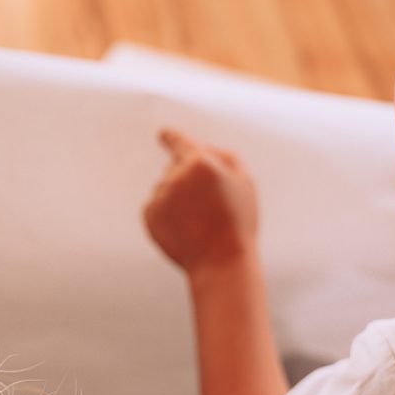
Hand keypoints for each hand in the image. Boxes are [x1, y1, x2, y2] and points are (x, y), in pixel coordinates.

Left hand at [144, 128, 258, 272]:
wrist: (220, 261)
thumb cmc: (237, 222)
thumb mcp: (244, 183)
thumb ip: (226, 157)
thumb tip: (205, 148)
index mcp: (200, 163)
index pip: (179, 143)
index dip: (171, 137)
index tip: (164, 134)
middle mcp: (175, 176)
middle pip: (175, 167)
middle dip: (187, 179)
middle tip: (208, 204)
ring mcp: (160, 196)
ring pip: (166, 188)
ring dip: (178, 197)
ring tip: (200, 221)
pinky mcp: (150, 216)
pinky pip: (156, 206)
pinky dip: (167, 214)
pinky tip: (186, 229)